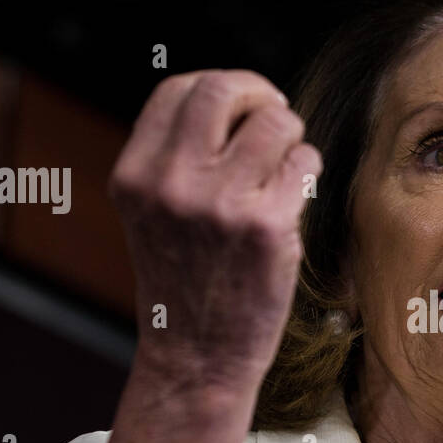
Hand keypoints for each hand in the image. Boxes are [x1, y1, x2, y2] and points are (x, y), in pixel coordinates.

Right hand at [109, 70, 321, 394]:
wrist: (198, 355)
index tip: (243, 106)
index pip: (176, 89)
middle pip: (222, 89)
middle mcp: (170, 183)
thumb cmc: (186, 281)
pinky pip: (304, 163)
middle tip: (274, 118)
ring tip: (285, 166)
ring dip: (290, 135)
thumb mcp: (153, 213)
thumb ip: (175, 158)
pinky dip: (308, 171)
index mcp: (134, 175)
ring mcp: (219, 204)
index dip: (219, 87)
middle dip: (259, 94)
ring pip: (275, 121)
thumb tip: (233, 98)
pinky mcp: (265, 226)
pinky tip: (294, 198)